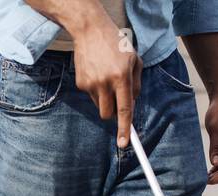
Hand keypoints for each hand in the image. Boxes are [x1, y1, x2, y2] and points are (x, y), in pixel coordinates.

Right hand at [73, 21, 142, 147]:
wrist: (90, 29)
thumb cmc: (115, 43)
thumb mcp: (134, 59)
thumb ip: (136, 84)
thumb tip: (131, 105)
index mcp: (121, 77)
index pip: (124, 110)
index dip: (125, 129)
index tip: (124, 144)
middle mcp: (105, 82)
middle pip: (108, 114)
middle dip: (113, 112)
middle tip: (116, 98)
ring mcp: (91, 84)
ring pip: (100, 105)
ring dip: (105, 98)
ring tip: (106, 77)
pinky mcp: (81, 83)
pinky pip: (91, 96)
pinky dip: (96, 89)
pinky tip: (97, 72)